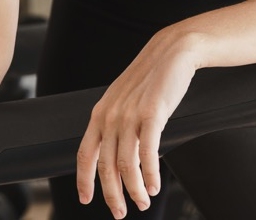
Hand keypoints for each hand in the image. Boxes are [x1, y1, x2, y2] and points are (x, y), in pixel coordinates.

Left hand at [77, 29, 202, 217]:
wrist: (172, 51)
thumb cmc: (152, 76)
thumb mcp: (124, 98)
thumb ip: (118, 122)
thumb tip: (122, 153)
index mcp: (100, 113)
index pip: (84, 154)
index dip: (83, 180)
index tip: (86, 198)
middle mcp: (110, 116)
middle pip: (105, 166)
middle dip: (111, 194)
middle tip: (120, 212)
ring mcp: (130, 115)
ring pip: (126, 165)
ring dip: (134, 190)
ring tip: (143, 202)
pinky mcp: (152, 114)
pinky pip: (148, 153)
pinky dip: (150, 174)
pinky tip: (154, 186)